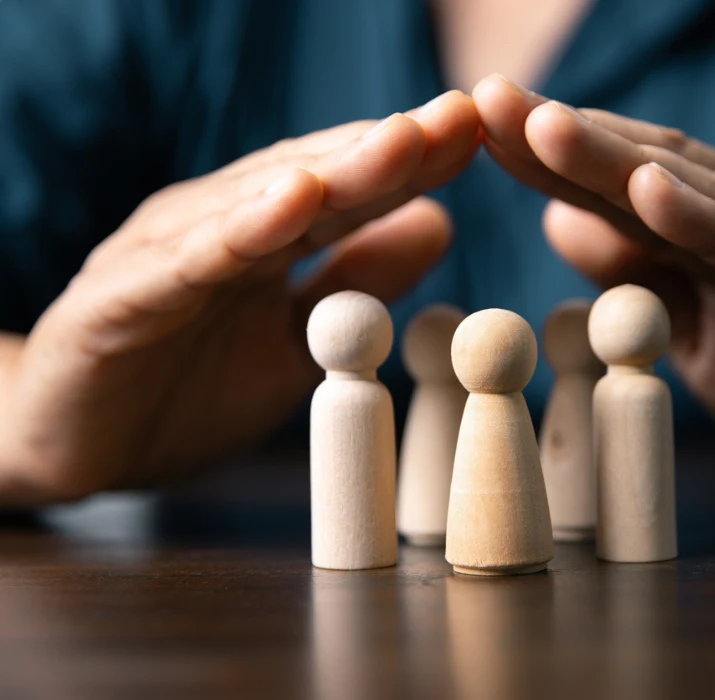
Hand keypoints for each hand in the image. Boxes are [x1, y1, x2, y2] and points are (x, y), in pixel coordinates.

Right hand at [0, 91, 479, 504]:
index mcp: (267, 238)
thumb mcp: (302, 342)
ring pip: (259, 206)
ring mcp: (168, 255)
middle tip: (463, 114)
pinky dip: (240, 231)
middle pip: (317, 179)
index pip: (353, 191)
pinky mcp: (121, 299)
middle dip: (392, 148)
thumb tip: (440, 222)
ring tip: (399, 140)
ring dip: (333, 171)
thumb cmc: (189, 390)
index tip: (488, 135)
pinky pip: (187, 263)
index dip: (420, 162)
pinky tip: (289, 202)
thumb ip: (359, 282)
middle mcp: (220, 228)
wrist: (79, 448)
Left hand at [474, 75, 714, 485]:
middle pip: (640, 170)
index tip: (470, 130)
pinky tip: (654, 192)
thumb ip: (637, 278)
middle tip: (487, 99)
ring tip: (545, 125)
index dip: (540, 158)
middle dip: (559, 136)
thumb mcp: (694, 336)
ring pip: (696, 194)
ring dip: (616, 158)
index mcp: (705, 240)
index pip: (610, 189)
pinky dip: (707, 222)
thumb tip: (559, 221)